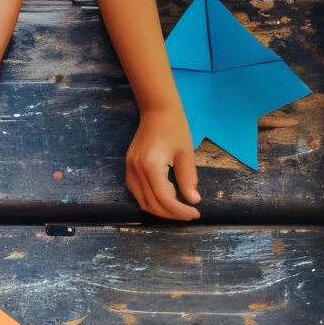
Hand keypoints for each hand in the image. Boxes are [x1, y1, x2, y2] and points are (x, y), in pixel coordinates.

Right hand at [126, 106, 200, 220]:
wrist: (157, 111)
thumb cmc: (175, 128)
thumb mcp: (186, 153)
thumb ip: (188, 178)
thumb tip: (193, 200)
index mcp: (150, 166)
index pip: (164, 198)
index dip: (179, 210)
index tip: (195, 213)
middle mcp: (136, 170)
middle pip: (151, 203)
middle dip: (171, 213)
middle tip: (189, 214)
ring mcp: (129, 169)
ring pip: (142, 201)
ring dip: (160, 209)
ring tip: (178, 208)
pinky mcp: (129, 168)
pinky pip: (137, 192)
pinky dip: (151, 200)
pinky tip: (166, 197)